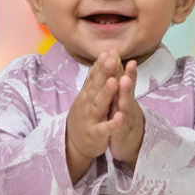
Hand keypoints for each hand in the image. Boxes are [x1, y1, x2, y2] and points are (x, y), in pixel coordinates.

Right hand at [65, 52, 123, 182]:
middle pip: (96, 87)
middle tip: (111, 59)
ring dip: (106, 93)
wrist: (74, 143)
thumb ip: (94, 78)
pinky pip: (105, 128)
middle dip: (104, 73)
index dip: (101, 65)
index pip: (95, 77)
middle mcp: (88, 104)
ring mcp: (92, 119)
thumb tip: (100, 58)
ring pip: (99, 105)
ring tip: (114, 82)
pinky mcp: (97, 134)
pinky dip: (112, 123)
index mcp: (88, 94)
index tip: (107, 51)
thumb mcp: (87, 96)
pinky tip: (120, 117)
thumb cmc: (85, 116)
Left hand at [107, 58, 143, 168]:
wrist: (131, 145)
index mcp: (121, 96)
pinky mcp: (122, 134)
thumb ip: (123, 82)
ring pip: (125, 104)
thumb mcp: (123, 100)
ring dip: (126, 91)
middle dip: (122, 71)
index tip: (112, 49)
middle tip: (119, 58)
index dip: (116, 64)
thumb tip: (122, 62)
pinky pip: (121, 128)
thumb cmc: (124, 119)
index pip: (119, 77)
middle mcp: (126, 104)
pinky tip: (120, 117)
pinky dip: (120, 122)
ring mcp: (126, 118)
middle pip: (125, 87)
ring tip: (125, 79)